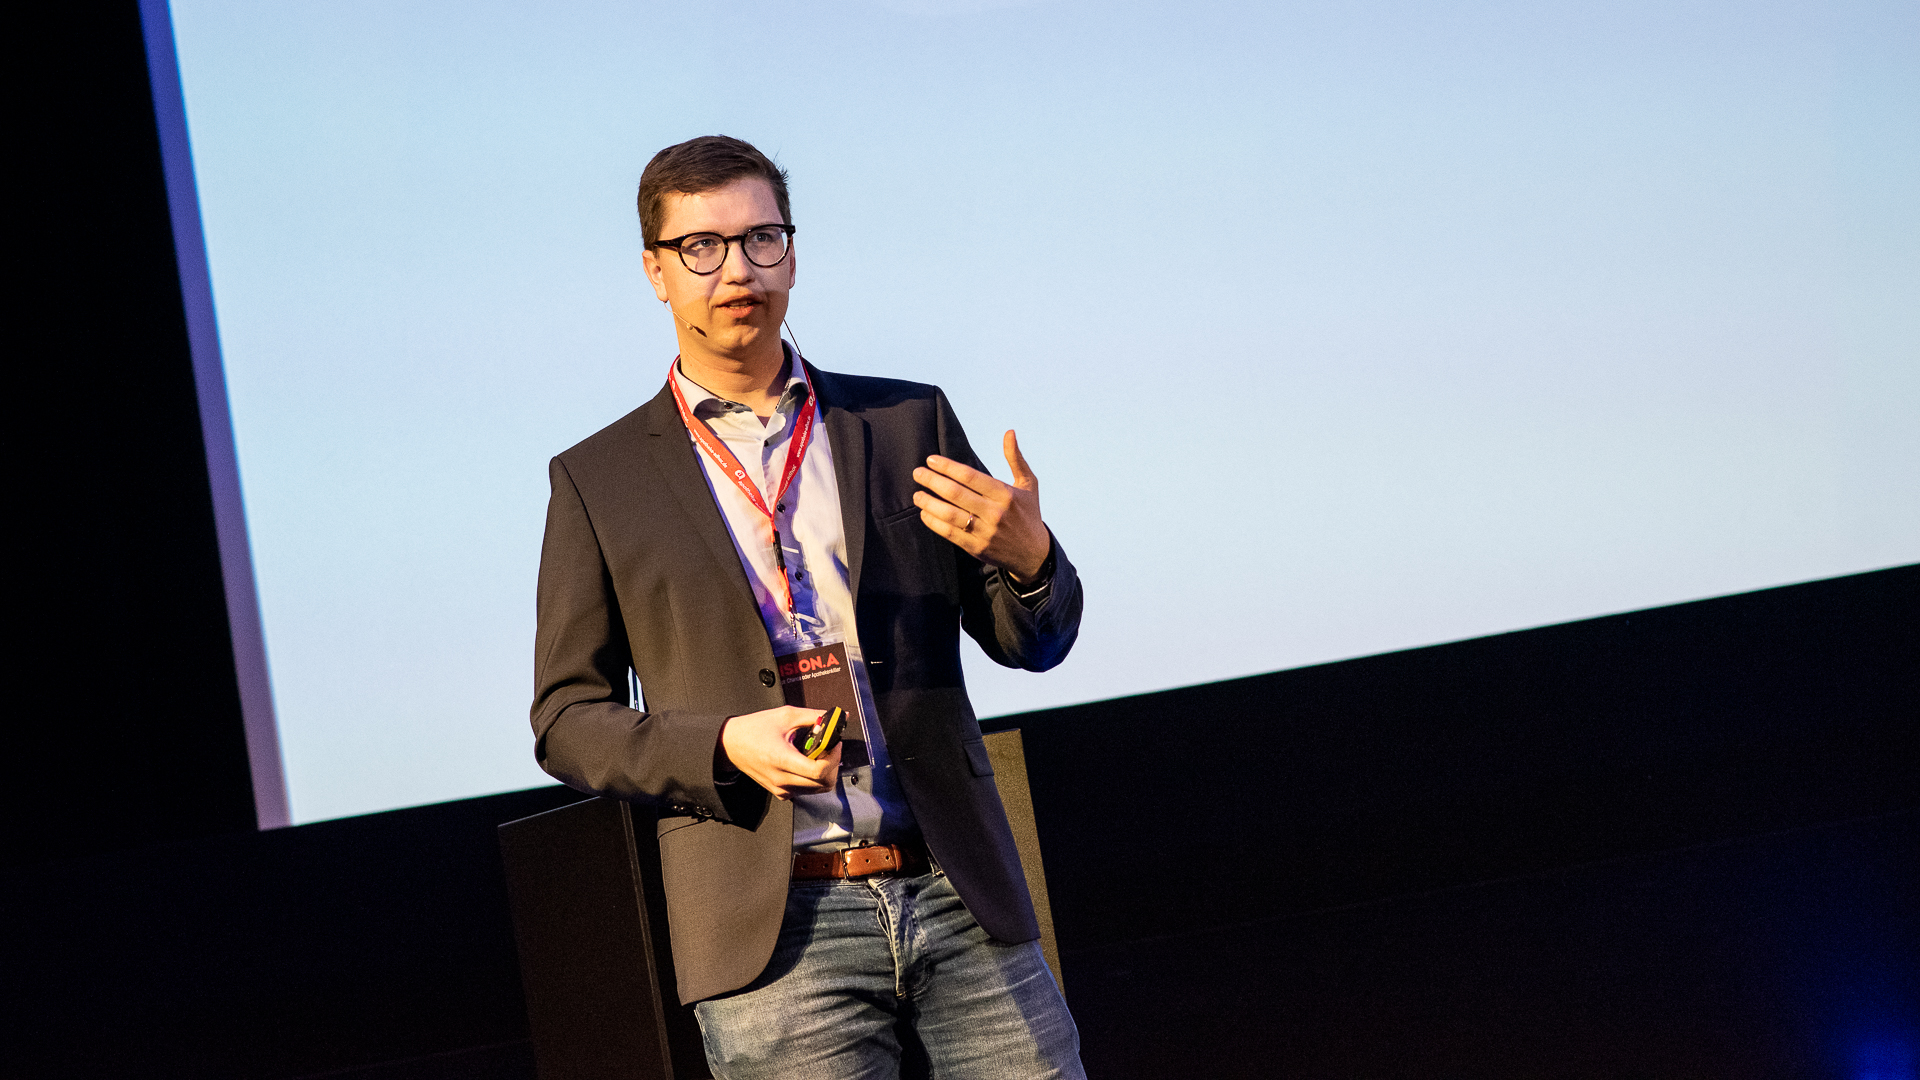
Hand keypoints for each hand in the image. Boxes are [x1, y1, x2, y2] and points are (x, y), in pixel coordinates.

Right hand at [718, 706, 841, 799]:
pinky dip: (813, 779)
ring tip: (818, 754)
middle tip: (829, 748)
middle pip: (823, 783)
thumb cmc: (754, 729)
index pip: (819, 771)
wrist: (730, 744)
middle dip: (833, 764)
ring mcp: (781, 789)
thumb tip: (835, 717)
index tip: (834, 744)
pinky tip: (807, 763)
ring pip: (818, 790)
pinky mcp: (780, 792)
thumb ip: (813, 716)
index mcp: (782, 759)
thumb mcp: (785, 715)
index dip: (834, 757)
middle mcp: (782, 779)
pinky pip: (806, 791)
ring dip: (824, 772)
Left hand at [912, 430, 1049, 581]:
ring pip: (950, 515)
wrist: (1033, 554)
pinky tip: (925, 514)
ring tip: (917, 495)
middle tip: (917, 473)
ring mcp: (985, 532)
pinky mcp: (977, 548)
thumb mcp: (1028, 485)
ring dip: (929, 503)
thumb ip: (1016, 458)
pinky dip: (934, 523)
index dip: (947, 467)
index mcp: (1006, 494)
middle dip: (932, 481)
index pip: (970, 476)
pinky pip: (950, 533)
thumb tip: (1009, 432)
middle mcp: (995, 513)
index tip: (931, 460)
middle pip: (956, 494)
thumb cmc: (1028, 514)